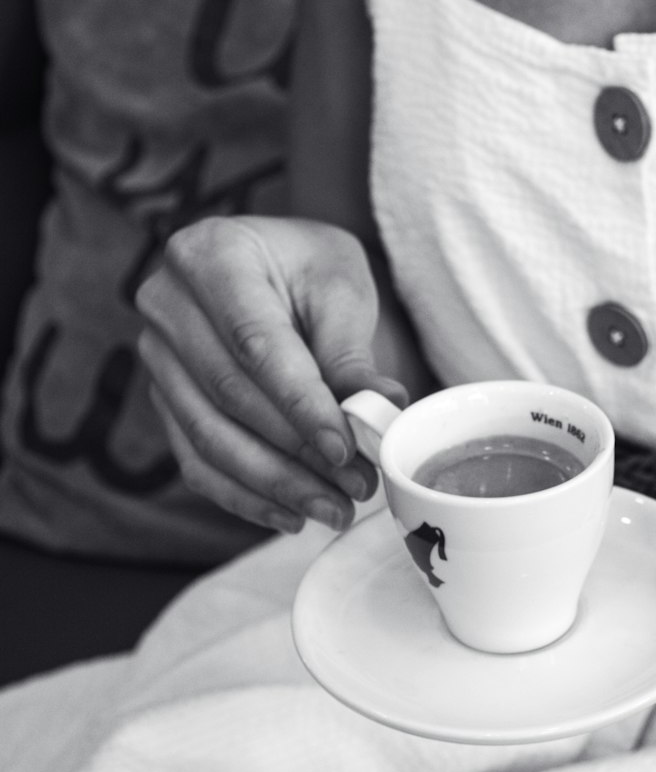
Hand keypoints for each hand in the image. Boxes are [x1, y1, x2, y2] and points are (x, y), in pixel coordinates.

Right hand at [137, 217, 407, 533]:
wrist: (271, 267)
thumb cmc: (308, 268)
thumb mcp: (341, 287)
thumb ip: (350, 349)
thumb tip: (381, 408)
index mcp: (211, 255)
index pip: (255, 343)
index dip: (301, 404)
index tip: (345, 449)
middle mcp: (168, 304)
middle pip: (230, 396)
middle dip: (298, 453)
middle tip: (358, 487)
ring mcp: (158, 357)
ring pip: (210, 438)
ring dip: (276, 485)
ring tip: (335, 510)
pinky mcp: (165, 401)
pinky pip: (196, 461)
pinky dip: (245, 497)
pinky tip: (292, 516)